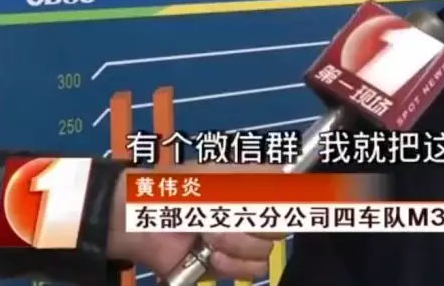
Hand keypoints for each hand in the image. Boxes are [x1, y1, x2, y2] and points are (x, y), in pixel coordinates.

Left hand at [105, 164, 280, 279]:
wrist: (142, 221)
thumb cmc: (181, 188)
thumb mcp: (223, 174)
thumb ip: (265, 175)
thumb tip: (300, 180)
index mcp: (257, 186)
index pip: (297, 193)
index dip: (293, 198)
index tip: (283, 199)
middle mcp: (254, 213)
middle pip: (284, 225)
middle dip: (252, 221)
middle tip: (223, 214)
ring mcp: (243, 242)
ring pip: (267, 250)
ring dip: (235, 243)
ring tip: (208, 234)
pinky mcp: (232, 266)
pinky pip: (252, 270)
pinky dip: (230, 262)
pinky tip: (210, 254)